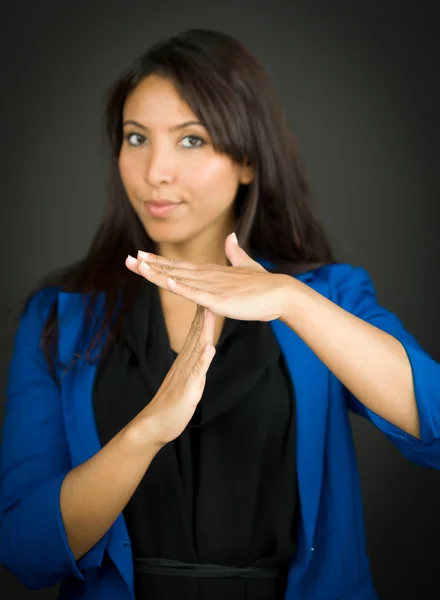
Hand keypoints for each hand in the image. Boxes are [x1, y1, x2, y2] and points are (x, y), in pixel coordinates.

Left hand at [125, 233, 291, 321]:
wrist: (281, 293)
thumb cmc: (264, 284)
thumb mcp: (246, 266)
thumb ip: (235, 252)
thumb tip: (231, 236)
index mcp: (211, 272)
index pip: (179, 266)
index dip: (159, 262)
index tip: (140, 257)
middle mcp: (208, 276)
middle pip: (173, 270)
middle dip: (149, 266)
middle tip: (127, 259)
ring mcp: (212, 287)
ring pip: (179, 279)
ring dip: (158, 273)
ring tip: (137, 266)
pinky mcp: (219, 299)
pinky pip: (196, 294)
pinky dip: (180, 287)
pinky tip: (165, 281)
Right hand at [137, 305, 215, 447]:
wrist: (154, 425)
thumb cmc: (172, 404)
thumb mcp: (187, 378)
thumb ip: (195, 362)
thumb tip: (203, 346)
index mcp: (186, 359)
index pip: (195, 332)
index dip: (203, 313)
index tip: (210, 292)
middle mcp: (184, 362)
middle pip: (196, 333)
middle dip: (204, 312)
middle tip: (210, 289)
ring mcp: (185, 374)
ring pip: (196, 348)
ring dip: (204, 329)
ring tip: (209, 310)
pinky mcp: (187, 389)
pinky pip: (196, 373)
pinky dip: (202, 360)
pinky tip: (208, 348)